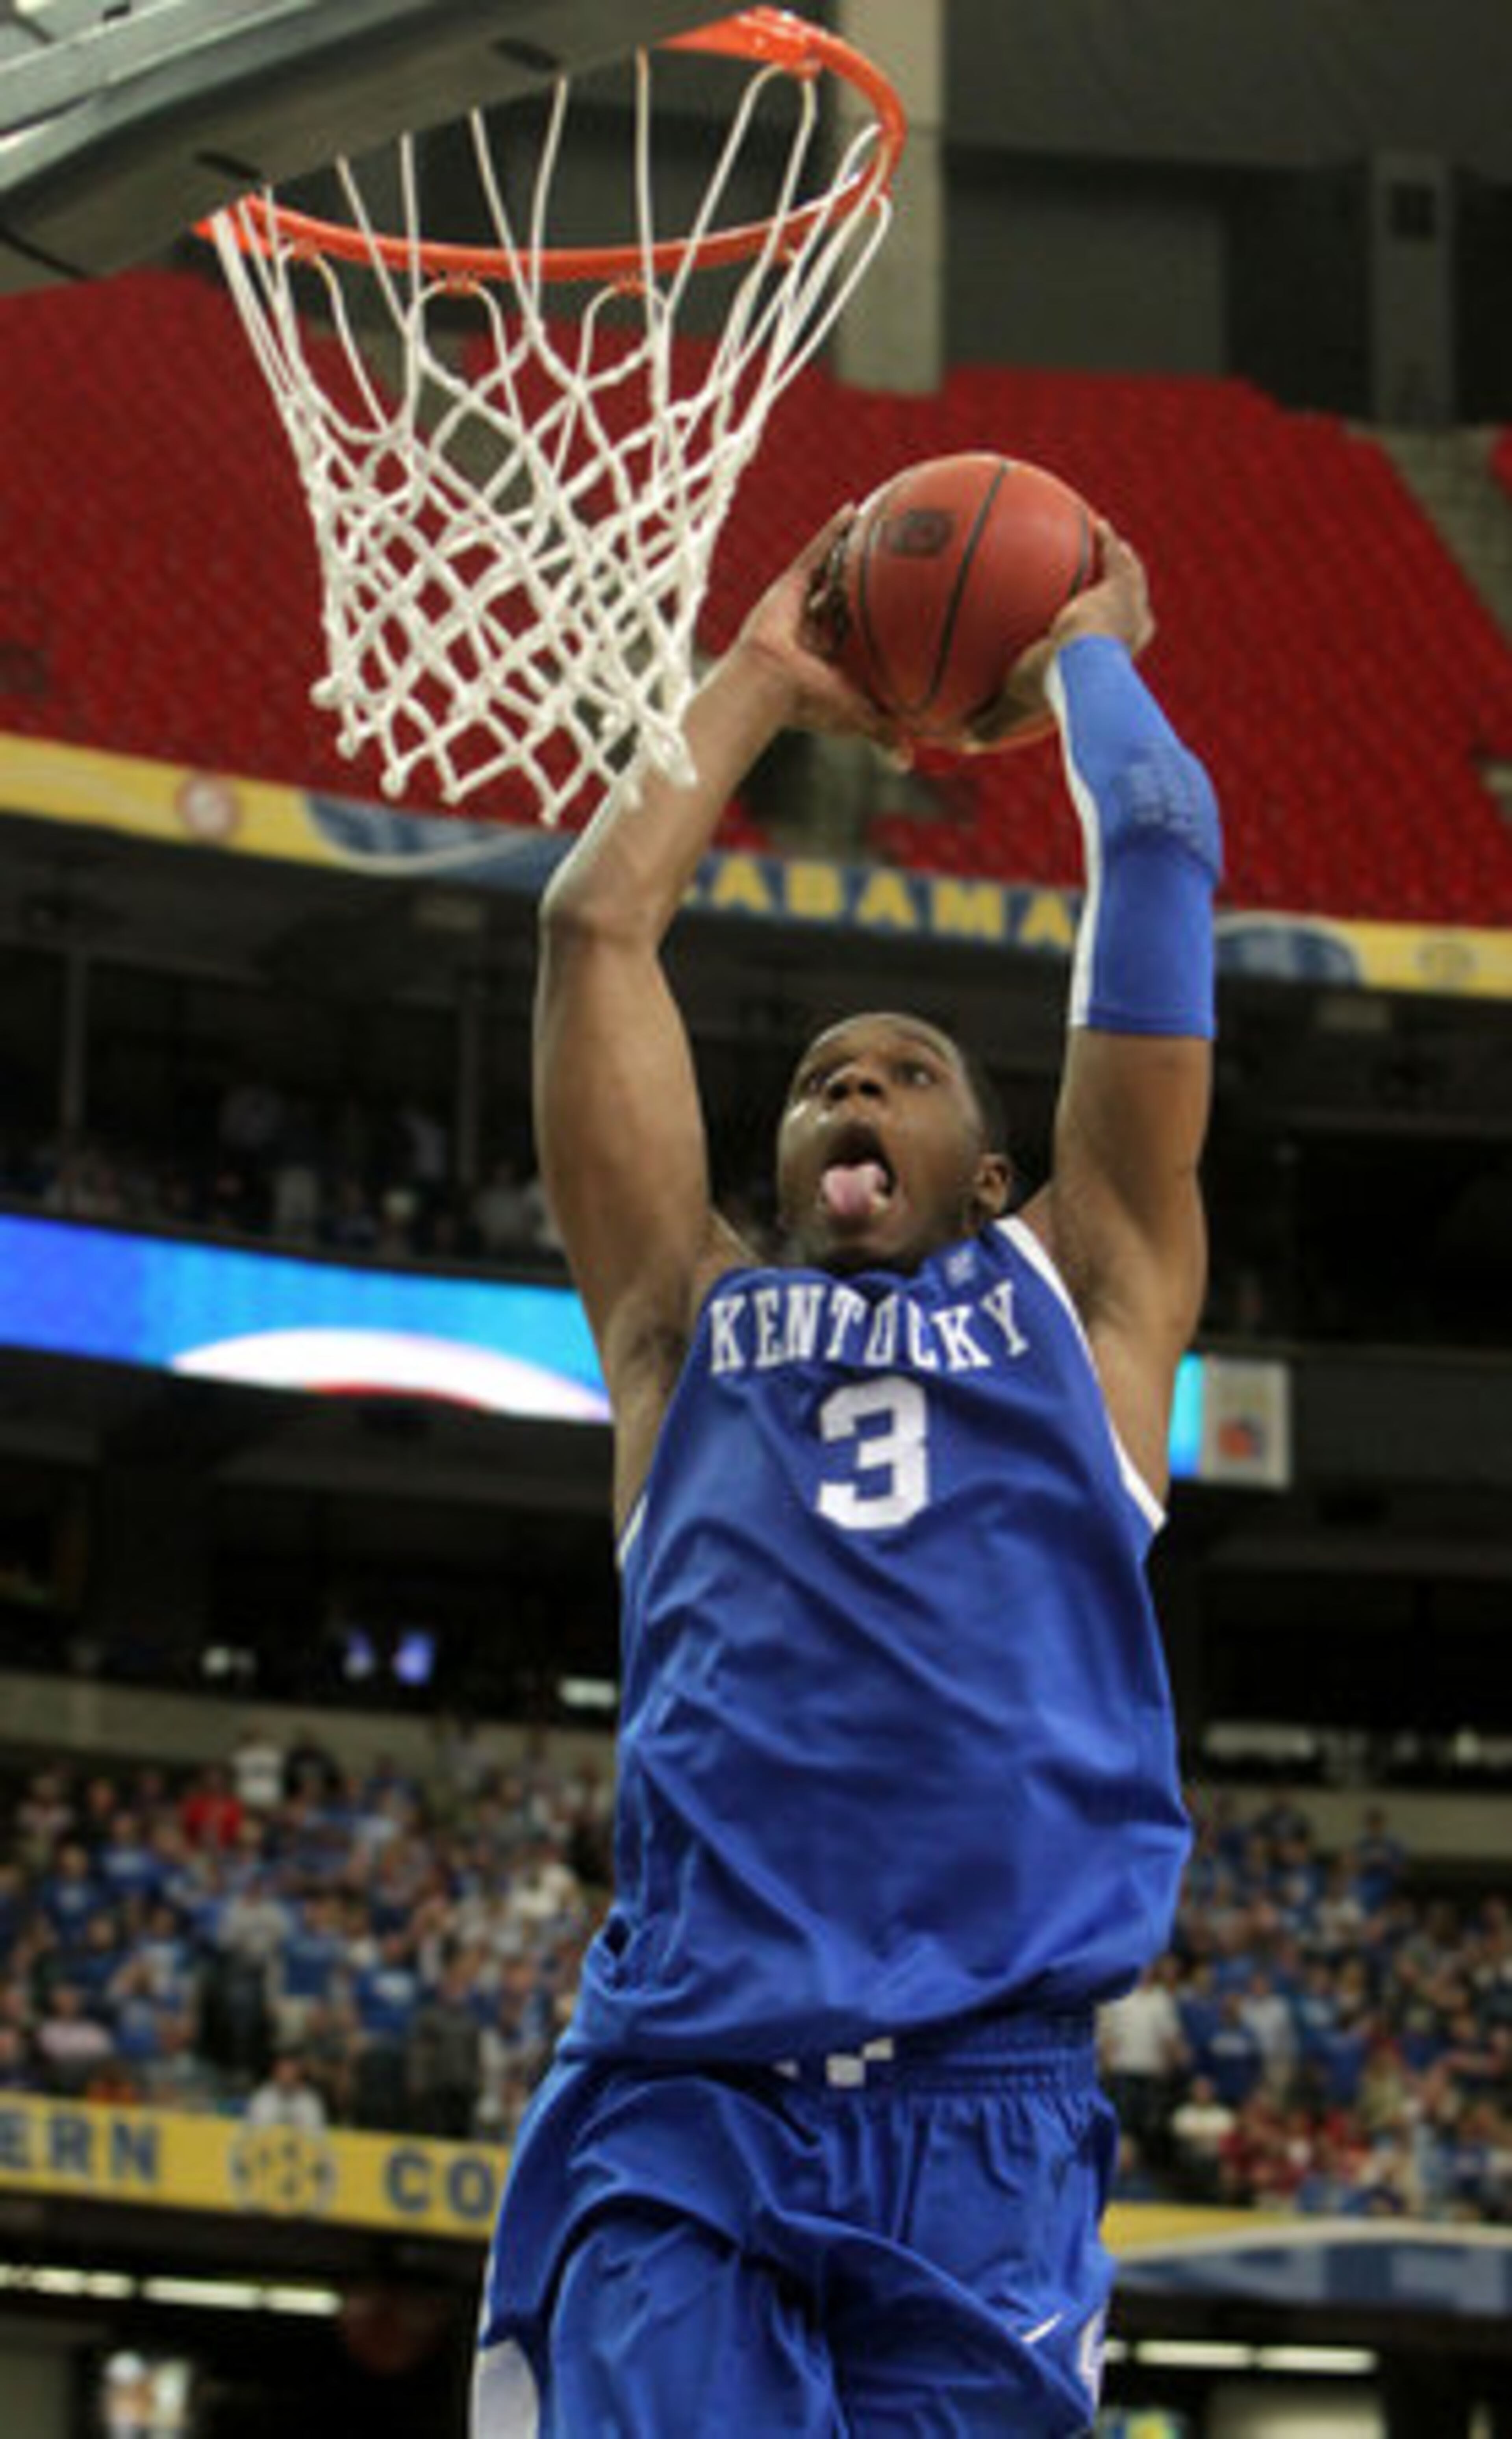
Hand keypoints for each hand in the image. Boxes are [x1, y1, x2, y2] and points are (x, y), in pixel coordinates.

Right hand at [733, 510, 907, 751]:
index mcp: (829, 658)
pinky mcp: (786, 587)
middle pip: (842, 600)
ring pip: (828, 573)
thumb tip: (914, 763)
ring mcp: (799, 607)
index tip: (901, 613)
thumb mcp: (857, 716)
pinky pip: (814, 554)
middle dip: (861, 584)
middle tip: (893, 561)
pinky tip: (855, 510)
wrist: (770, 687)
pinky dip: (833, 533)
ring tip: (875, 525)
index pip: (857, 637)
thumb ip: (885, 734)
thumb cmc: (808, 705)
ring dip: (848, 552)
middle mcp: (814, 630)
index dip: (876, 625)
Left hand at [965, 520, 1154, 751]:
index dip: (1102, 642)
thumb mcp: (1013, 706)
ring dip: (1123, 565)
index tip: (1085, 631)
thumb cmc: (1053, 688)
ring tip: (1110, 544)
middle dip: (1121, 599)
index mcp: (1112, 662)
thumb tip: (955, 741)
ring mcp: (1131, 609)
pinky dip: (1109, 542)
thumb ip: (990, 719)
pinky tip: (1097, 524)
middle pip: (1130, 613)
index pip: (1110, 650)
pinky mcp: (1124, 587)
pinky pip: (1117, 558)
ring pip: (1132, 581)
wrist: (1083, 667)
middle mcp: (1131, 635)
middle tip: (1106, 588)